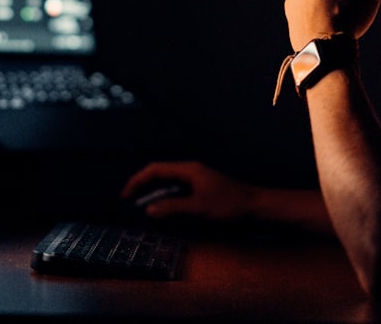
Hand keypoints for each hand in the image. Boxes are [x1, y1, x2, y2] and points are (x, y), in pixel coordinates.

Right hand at [120, 161, 257, 220]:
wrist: (254, 207)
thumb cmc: (229, 205)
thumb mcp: (199, 208)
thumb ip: (173, 208)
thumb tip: (148, 210)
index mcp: (188, 170)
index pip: (155, 170)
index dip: (138, 181)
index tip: (126, 195)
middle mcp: (190, 171)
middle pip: (160, 174)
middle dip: (143, 187)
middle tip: (129, 203)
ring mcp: (196, 180)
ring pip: (168, 184)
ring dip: (154, 195)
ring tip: (142, 209)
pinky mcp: (201, 189)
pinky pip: (177, 191)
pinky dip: (166, 200)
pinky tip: (164, 211)